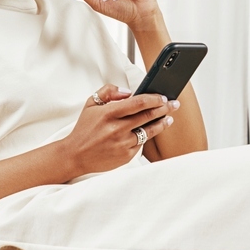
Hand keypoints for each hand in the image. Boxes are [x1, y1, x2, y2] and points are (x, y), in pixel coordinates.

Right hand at [59, 85, 179, 174]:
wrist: (75, 155)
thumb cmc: (84, 128)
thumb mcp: (91, 103)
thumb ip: (109, 92)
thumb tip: (128, 92)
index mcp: (108, 113)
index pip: (138, 103)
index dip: (154, 99)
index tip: (163, 97)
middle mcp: (116, 129)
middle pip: (148, 116)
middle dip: (164, 108)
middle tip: (174, 104)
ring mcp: (122, 144)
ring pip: (149, 131)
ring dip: (162, 123)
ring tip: (169, 118)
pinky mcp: (125, 156)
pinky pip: (141, 144)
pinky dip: (147, 136)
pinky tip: (151, 130)